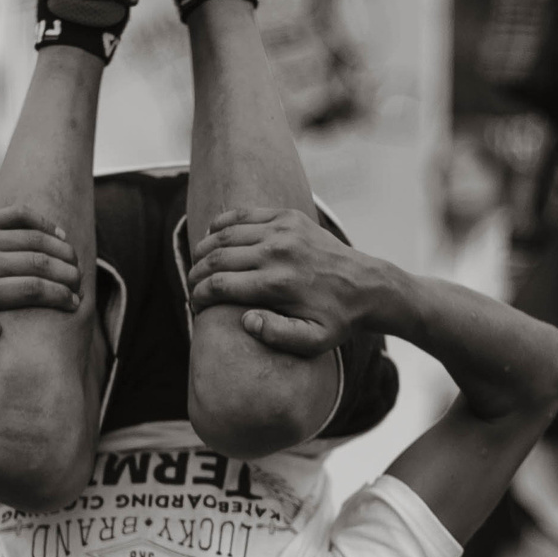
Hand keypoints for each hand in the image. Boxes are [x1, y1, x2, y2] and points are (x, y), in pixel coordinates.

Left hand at [0, 205, 79, 360]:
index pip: (31, 289)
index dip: (60, 295)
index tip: (76, 304)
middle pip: (37, 262)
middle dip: (67, 274)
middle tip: (81, 284)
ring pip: (34, 238)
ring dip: (62, 250)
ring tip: (76, 265)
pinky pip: (19, 214)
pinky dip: (44, 221)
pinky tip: (61, 235)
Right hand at [186, 207, 387, 357]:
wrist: (366, 285)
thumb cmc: (336, 318)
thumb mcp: (313, 341)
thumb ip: (277, 335)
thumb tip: (245, 320)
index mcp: (277, 284)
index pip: (220, 285)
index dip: (199, 295)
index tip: (195, 304)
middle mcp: (277, 252)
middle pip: (217, 258)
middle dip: (196, 273)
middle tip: (191, 285)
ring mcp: (282, 230)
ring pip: (225, 234)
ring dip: (205, 249)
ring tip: (198, 264)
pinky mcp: (288, 217)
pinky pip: (244, 215)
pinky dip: (222, 224)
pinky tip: (213, 236)